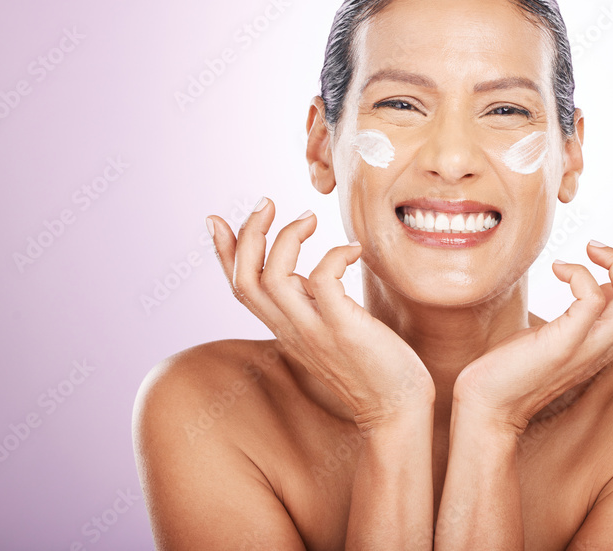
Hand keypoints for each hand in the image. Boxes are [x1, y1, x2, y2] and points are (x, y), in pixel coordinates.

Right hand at [206, 197, 433, 430]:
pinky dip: (333, 255)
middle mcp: (290, 329)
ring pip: (272, 279)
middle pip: (245, 279)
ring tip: (311, 217)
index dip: (222, 253)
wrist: (397, 410)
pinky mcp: (343, 330)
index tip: (216, 219)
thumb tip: (300, 272)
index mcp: (283, 327)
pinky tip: (353, 250)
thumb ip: (308, 302)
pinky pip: (321, 281)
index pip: (239, 287)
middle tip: (269, 202)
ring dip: (287, 238)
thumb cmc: (371, 365)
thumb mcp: (327, 327)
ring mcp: (314, 331)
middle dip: (249, 233)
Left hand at [453, 223, 612, 432]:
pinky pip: (591, 301)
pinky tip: (557, 268)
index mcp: (611, 341)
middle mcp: (607, 346)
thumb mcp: (563, 331)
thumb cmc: (515, 364)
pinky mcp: (562, 345)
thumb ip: (589, 311)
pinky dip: (580, 274)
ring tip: (591, 245)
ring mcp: (587, 348)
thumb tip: (605, 281)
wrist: (487, 406)